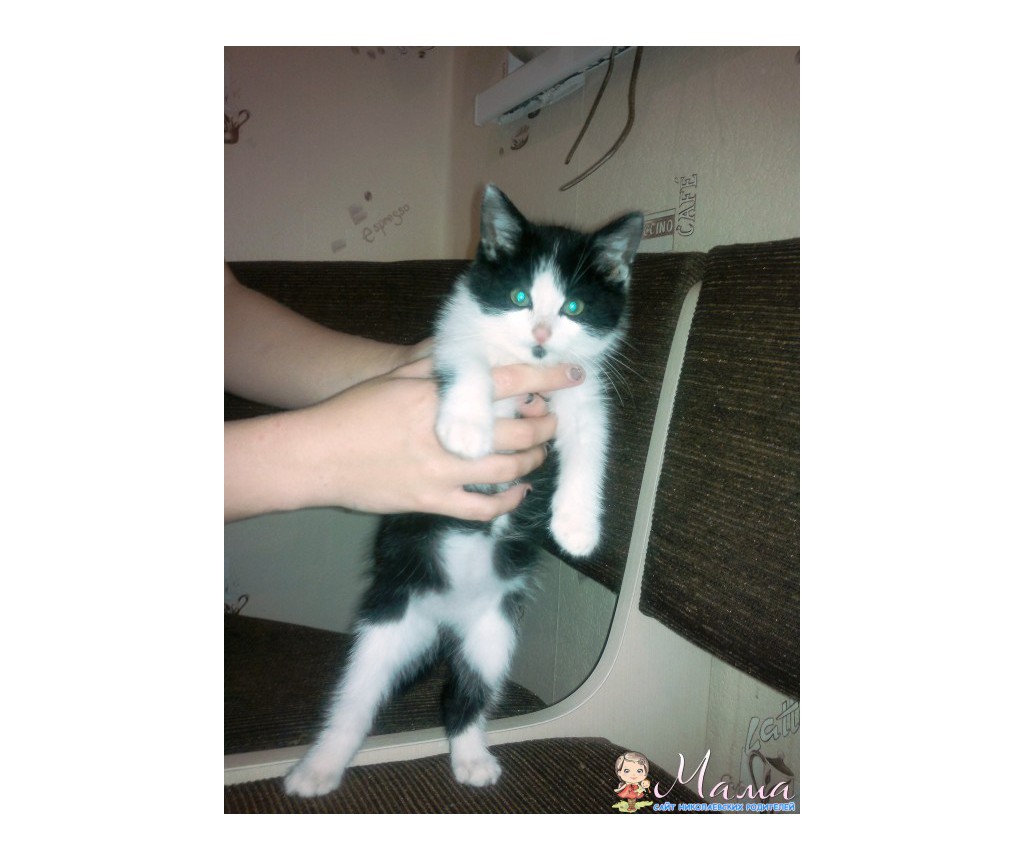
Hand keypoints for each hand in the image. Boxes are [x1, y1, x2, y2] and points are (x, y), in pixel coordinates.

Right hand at [224, 358, 584, 521]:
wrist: (316, 456)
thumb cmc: (352, 411)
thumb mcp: (393, 375)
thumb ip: (433, 363)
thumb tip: (463, 348)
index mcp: (439, 396)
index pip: (507, 384)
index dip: (546, 379)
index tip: (573, 376)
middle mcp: (447, 434)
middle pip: (518, 432)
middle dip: (545, 427)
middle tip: (552, 423)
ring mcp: (442, 472)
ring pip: (508, 471)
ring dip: (533, 462)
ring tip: (538, 454)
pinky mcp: (432, 502)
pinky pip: (484, 508)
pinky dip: (509, 502)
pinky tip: (518, 492)